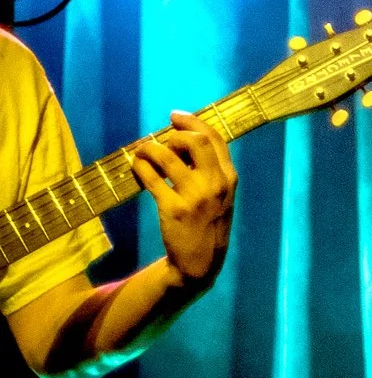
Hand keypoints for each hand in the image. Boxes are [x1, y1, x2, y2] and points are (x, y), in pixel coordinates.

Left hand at [133, 110, 236, 288]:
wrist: (200, 261)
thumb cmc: (208, 224)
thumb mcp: (221, 197)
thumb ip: (211, 172)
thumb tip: (185, 142)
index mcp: (229, 178)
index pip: (215, 139)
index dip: (194, 122)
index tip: (176, 116)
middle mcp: (216, 184)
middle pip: (196, 142)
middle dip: (174, 134)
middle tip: (162, 138)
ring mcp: (195, 197)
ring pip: (169, 156)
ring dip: (150, 148)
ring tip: (143, 151)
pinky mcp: (174, 209)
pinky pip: (152, 178)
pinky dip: (140, 166)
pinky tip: (136, 165)